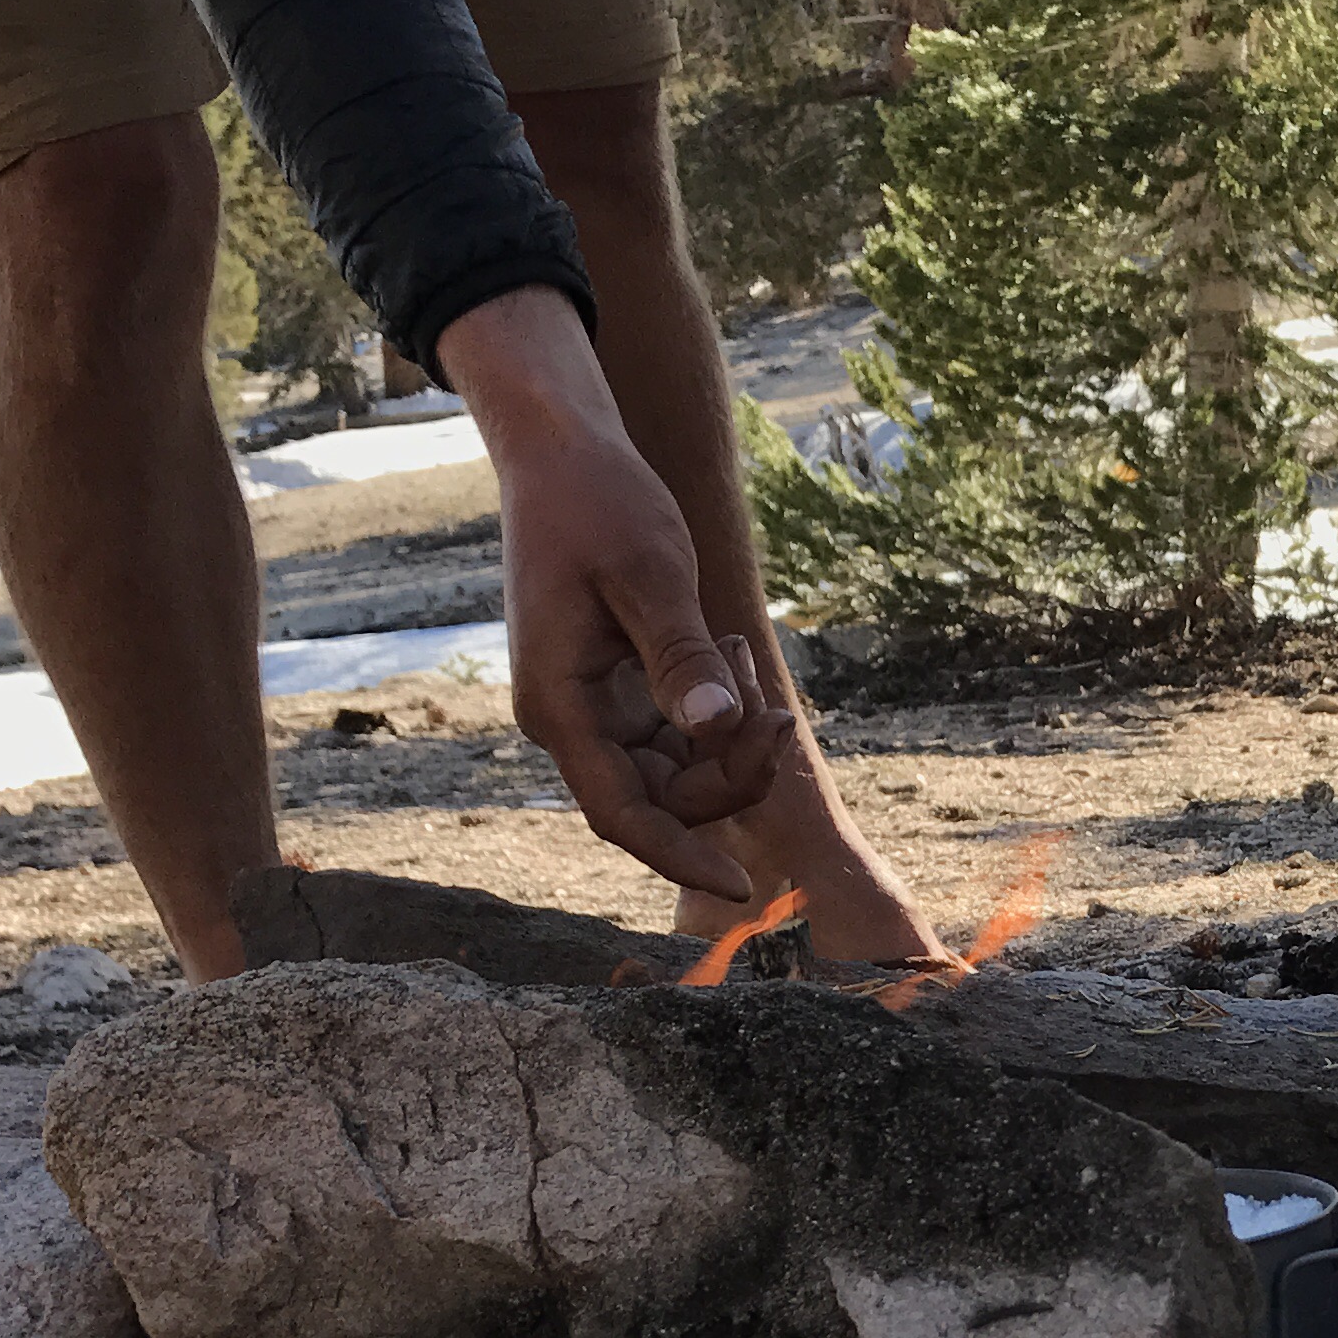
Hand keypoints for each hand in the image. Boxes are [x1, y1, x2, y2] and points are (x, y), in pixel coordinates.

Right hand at [435, 288, 790, 899]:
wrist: (561, 450)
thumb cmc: (597, 500)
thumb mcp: (648, 573)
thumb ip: (678, 656)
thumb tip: (715, 728)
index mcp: (560, 706)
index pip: (622, 814)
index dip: (681, 856)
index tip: (742, 887)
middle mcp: (570, 719)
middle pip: (661, 797)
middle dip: (728, 771)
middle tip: (777, 710)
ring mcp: (592, 706)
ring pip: (674, 768)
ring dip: (726, 735)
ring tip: (737, 650)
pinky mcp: (616, 687)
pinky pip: (676, 731)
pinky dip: (714, 708)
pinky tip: (724, 646)